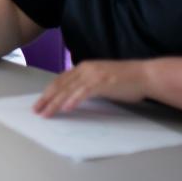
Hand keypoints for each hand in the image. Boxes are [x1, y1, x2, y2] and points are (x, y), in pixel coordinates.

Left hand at [33, 60, 149, 116]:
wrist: (145, 75)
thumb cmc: (125, 81)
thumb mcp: (100, 81)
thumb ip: (87, 86)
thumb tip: (73, 97)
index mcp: (84, 67)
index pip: (60, 80)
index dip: (48, 92)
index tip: (39, 103)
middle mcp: (85, 69)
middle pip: (60, 84)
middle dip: (46, 98)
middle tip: (36, 111)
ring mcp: (93, 75)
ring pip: (68, 89)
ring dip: (55, 102)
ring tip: (46, 113)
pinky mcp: (102, 82)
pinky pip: (84, 92)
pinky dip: (73, 100)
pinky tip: (66, 108)